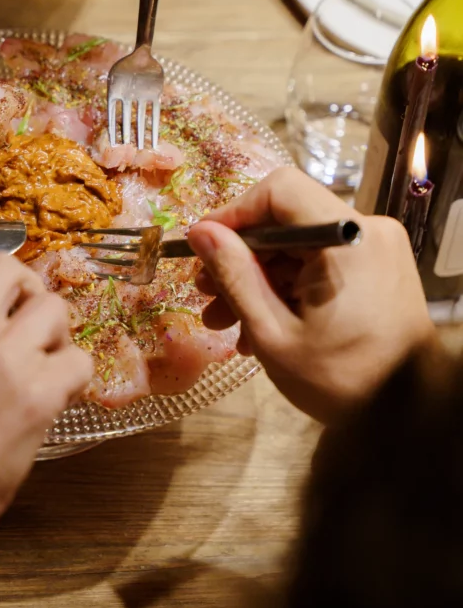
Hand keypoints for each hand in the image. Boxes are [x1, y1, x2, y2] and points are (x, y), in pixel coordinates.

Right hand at [0, 254, 91, 593]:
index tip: (5, 324)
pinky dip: (74, 381)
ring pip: (56, 308)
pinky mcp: (38, 389)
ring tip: (46, 369)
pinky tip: (55, 401)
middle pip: (15, 273)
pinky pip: (80, 360)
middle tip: (36, 330)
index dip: (0, 303)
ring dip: (56, 338)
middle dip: (31, 297)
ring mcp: (4, 354)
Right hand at [186, 168, 436, 422]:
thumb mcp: (274, 332)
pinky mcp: (374, 269)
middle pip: (284, 221)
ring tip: (223, 322)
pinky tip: (257, 326)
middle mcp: (366, 232)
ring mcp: (373, 250)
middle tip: (205, 294)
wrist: (408, 416)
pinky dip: (284, 288)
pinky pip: (316, 264)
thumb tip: (200, 231)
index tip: (203, 246)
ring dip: (256, 279)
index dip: (234, 213)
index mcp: (347, 239)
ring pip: (295, 246)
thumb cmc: (342, 380)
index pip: (279, 190)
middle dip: (239, 257)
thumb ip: (235, 275)